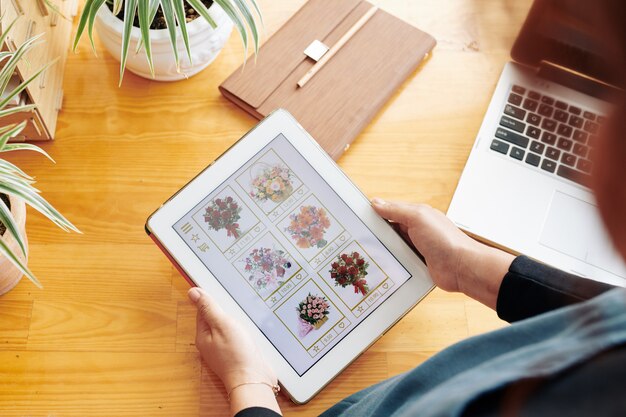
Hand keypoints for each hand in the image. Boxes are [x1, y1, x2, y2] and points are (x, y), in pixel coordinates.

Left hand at [188, 287, 280, 414]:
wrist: (254, 380)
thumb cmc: (237, 354)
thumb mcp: (222, 324)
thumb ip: (208, 307)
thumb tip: (193, 292)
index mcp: (203, 336)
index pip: (202, 311)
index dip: (210, 299)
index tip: (220, 290)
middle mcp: (211, 344)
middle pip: (215, 319)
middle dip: (224, 310)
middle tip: (234, 303)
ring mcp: (224, 350)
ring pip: (227, 328)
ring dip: (235, 321)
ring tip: (243, 315)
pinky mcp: (237, 354)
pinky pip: (236, 337)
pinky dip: (242, 331)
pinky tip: (250, 329)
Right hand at [372, 199, 513, 308]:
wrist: (462, 268)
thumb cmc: (445, 240)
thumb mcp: (418, 217)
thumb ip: (396, 210)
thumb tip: (376, 202)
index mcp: (417, 215)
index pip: (390, 210)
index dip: (375, 213)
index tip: (358, 216)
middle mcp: (416, 230)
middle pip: (389, 230)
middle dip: (377, 233)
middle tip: (357, 236)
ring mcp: (416, 248)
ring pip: (393, 247)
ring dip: (384, 249)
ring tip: (365, 253)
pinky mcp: (417, 264)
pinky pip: (399, 261)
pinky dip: (392, 263)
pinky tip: (380, 265)